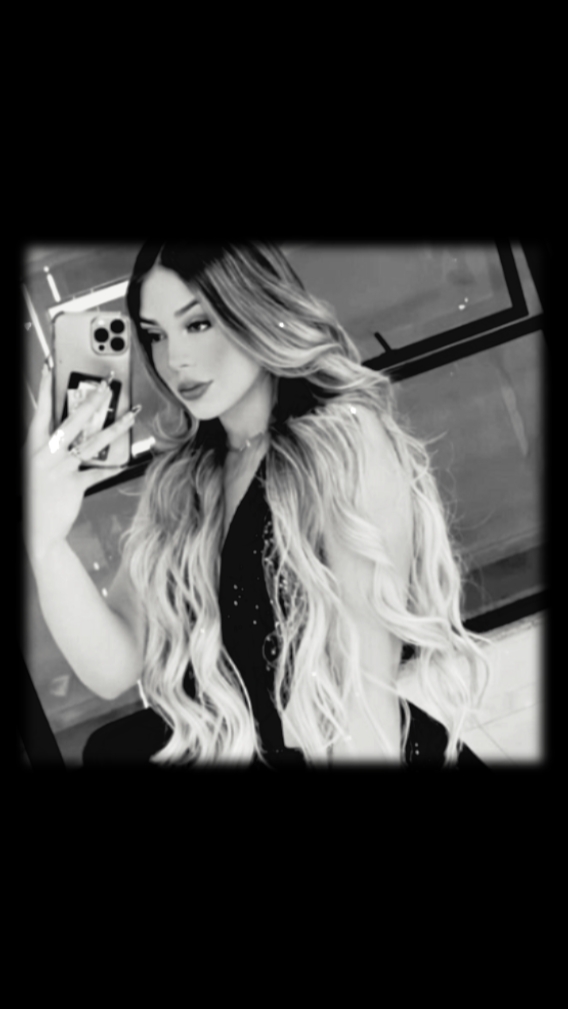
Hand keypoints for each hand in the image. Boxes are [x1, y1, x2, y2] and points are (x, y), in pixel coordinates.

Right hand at [22, 362, 138, 565]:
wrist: (35, 532)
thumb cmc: (34, 499)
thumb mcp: (33, 467)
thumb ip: (47, 448)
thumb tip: (64, 432)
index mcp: (33, 448)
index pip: (40, 411)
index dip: (45, 388)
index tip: (51, 367)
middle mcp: (46, 455)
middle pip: (72, 422)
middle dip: (91, 402)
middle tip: (105, 386)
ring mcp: (61, 470)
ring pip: (92, 443)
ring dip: (114, 428)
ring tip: (130, 416)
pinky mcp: (74, 486)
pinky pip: (98, 472)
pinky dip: (113, 467)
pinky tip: (126, 461)